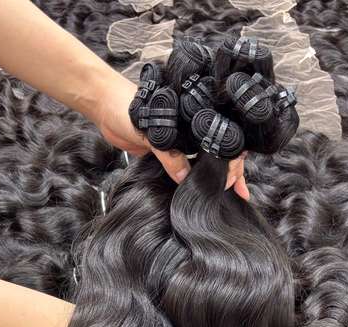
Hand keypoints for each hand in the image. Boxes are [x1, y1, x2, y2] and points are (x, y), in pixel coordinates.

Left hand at [96, 72, 249, 199]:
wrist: (106, 108)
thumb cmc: (131, 108)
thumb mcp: (152, 131)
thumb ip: (168, 154)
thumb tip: (185, 178)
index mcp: (194, 117)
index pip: (223, 138)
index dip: (232, 159)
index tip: (233, 180)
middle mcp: (192, 130)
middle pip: (219, 152)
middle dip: (232, 172)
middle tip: (241, 194)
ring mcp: (181, 143)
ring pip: (205, 163)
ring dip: (215, 178)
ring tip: (230, 197)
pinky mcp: (167, 154)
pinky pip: (185, 169)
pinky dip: (194, 181)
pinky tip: (201, 193)